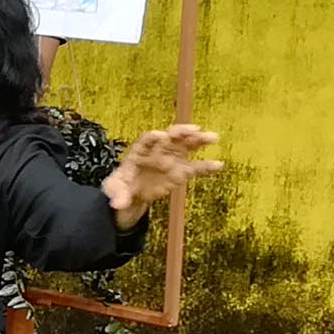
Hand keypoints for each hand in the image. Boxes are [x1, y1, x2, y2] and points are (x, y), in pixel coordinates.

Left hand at [103, 124, 222, 218]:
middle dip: (182, 132)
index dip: (153, 137)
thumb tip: (118, 204)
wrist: (131, 194)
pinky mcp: (180, 172)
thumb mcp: (114, 190)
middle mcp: (158, 151)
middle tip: (194, 129)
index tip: (161, 135)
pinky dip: (207, 166)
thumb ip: (118, 195)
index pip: (146, 140)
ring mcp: (171, 159)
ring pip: (186, 146)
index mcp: (139, 152)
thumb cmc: (120, 186)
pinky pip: (195, 167)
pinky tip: (219, 165)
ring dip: (199, 140)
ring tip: (213, 137)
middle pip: (171, 137)